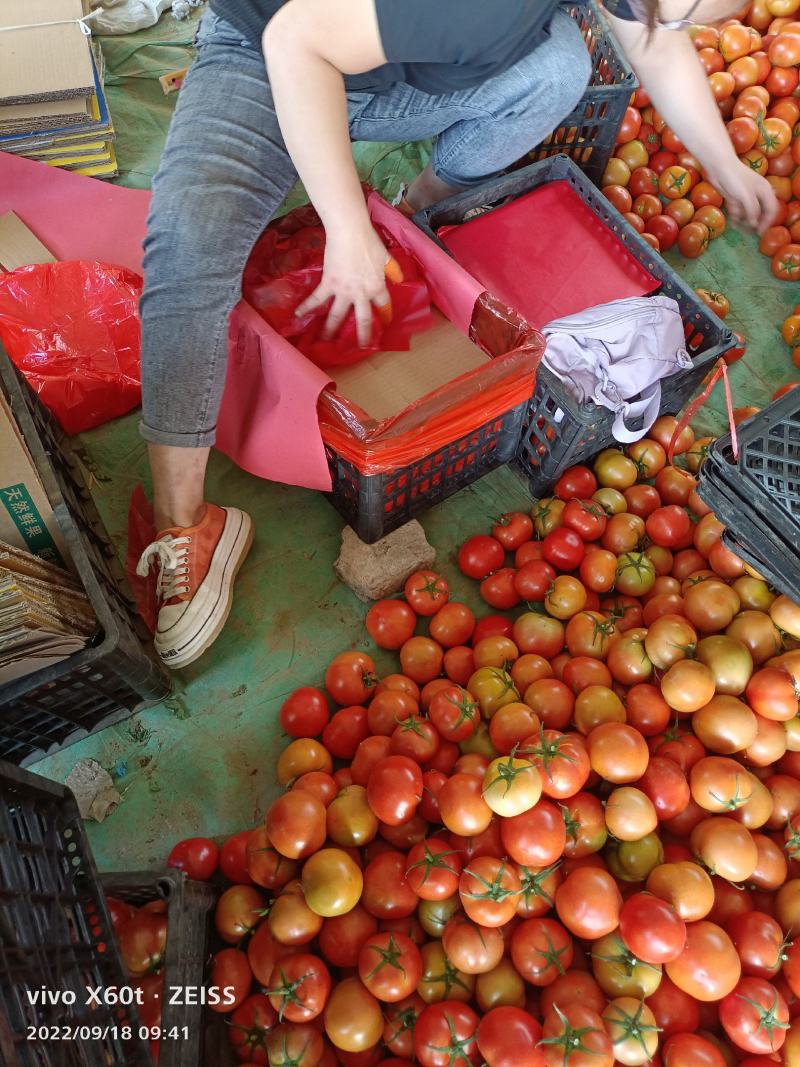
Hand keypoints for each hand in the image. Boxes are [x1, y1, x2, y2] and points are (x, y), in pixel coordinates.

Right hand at [296, 219, 392, 346]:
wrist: (349, 232)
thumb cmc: (369, 242)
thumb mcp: (385, 256)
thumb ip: (392, 269)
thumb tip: (399, 279)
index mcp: (377, 287)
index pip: (383, 305)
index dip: (385, 313)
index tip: (384, 322)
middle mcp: (361, 294)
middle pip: (362, 319)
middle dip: (363, 335)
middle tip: (361, 347)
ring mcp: (343, 291)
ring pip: (337, 315)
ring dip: (331, 329)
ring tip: (326, 341)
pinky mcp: (328, 284)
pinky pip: (317, 298)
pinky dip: (307, 306)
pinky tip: (298, 314)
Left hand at [709, 161, 779, 234]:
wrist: (719, 166)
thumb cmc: (735, 179)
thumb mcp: (746, 196)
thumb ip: (752, 211)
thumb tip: (755, 224)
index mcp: (765, 191)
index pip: (771, 210)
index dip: (767, 222)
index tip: (759, 232)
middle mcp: (758, 194)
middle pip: (760, 213)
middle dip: (754, 223)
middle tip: (748, 233)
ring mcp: (746, 196)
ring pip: (748, 213)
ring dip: (744, 221)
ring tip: (738, 228)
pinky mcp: (735, 198)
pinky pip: (739, 211)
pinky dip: (736, 217)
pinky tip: (732, 223)